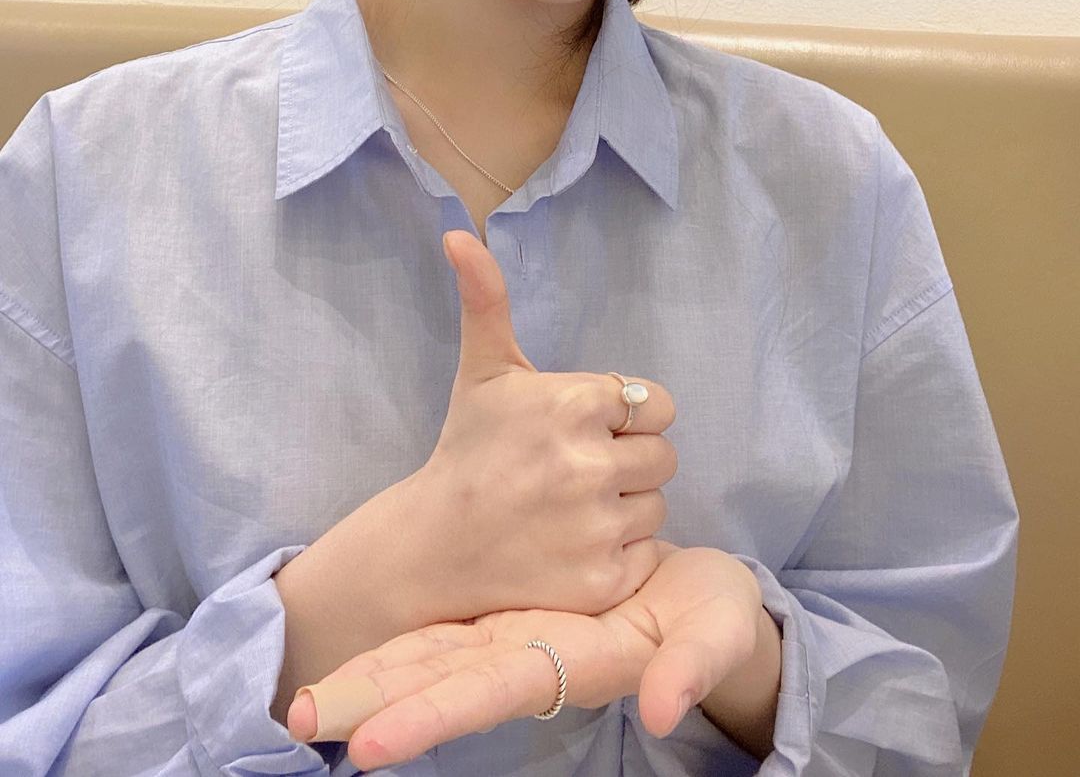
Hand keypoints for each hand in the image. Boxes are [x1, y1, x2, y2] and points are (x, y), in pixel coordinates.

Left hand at [287, 540, 764, 770]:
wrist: (703, 594)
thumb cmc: (712, 621)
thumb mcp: (711, 641)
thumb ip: (688, 669)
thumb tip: (659, 708)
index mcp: (570, 663)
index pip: (486, 693)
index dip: (428, 717)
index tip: (365, 749)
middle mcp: (529, 654)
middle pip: (437, 680)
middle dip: (370, 701)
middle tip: (298, 719)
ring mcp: (516, 630)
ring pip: (432, 654)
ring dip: (371, 676)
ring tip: (304, 704)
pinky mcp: (517, 605)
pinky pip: (450, 625)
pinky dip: (403, 642)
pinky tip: (359, 653)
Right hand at [403, 229, 677, 622]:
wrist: (433, 547)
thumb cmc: (469, 449)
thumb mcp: (483, 371)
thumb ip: (486, 298)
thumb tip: (458, 232)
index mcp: (573, 404)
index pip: (656, 404)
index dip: (628, 416)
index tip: (586, 429)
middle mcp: (590, 464)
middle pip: (664, 456)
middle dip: (629, 460)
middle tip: (575, 472)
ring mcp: (597, 527)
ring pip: (657, 505)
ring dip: (625, 506)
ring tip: (571, 509)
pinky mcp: (603, 580)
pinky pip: (646, 554)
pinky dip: (619, 554)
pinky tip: (573, 545)